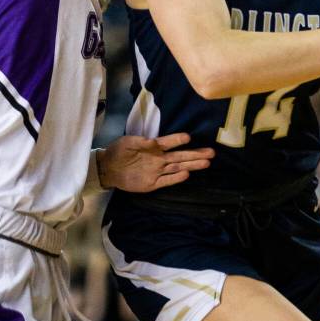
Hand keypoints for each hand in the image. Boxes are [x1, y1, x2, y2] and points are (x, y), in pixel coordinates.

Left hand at [98, 133, 213, 191]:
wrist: (108, 168)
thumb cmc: (118, 151)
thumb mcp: (127, 143)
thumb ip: (139, 142)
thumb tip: (152, 141)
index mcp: (153, 147)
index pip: (168, 142)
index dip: (177, 140)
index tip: (189, 137)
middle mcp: (158, 159)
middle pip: (180, 156)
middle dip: (195, 154)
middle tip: (211, 152)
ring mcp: (157, 172)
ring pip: (177, 167)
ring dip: (191, 165)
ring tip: (206, 162)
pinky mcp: (152, 183)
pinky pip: (166, 181)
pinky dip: (176, 178)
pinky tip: (187, 174)